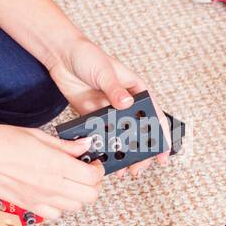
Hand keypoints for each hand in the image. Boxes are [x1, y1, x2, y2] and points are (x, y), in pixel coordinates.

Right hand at [0, 123, 103, 221]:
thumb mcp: (38, 135)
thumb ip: (64, 145)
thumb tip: (83, 146)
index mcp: (54, 165)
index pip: (93, 177)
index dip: (98, 169)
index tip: (93, 162)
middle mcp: (50, 186)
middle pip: (89, 196)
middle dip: (93, 183)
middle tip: (86, 172)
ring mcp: (39, 199)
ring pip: (75, 208)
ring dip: (78, 195)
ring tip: (71, 181)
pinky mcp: (28, 206)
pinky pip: (55, 215)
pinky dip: (60, 206)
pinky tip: (55, 192)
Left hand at [48, 36, 167, 177]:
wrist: (62, 55)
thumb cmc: (88, 56)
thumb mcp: (104, 71)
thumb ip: (115, 89)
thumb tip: (127, 104)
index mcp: (136, 89)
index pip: (154, 114)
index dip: (161, 135)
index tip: (163, 153)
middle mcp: (125, 102)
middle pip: (138, 130)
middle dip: (140, 151)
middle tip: (137, 168)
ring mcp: (109, 111)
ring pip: (120, 136)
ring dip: (121, 153)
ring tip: (120, 170)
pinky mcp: (92, 116)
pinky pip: (100, 135)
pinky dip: (102, 147)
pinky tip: (101, 159)